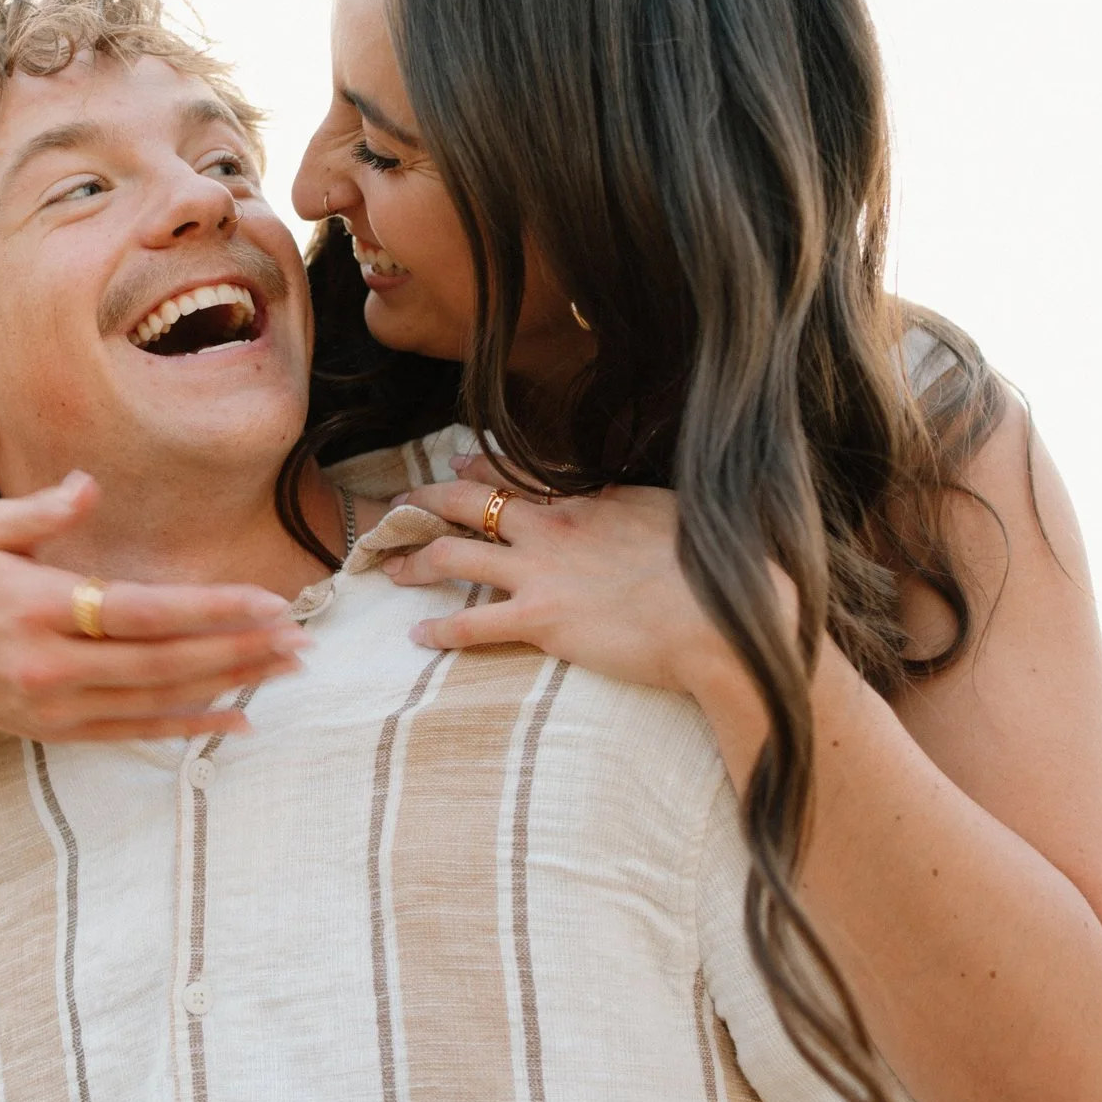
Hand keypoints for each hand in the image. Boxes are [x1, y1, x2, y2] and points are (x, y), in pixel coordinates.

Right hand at [0, 472, 310, 742]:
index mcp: (36, 608)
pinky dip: (191, 727)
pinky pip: (137, 734)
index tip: (265, 600)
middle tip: (298, 637)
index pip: (139, 611)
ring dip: (230, 684)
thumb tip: (89, 485)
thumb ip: (40, 513)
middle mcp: (49, 665)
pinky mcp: (61, 732)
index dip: (208, 607)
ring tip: (286, 666)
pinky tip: (241, 718)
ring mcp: (56, 707)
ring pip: (158, 701)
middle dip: (238, 649)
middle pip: (161, 663)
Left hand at [382, 454, 766, 709]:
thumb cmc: (703, 568)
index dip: (476, 469)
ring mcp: (539, 574)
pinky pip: (473, 626)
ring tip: (388, 568)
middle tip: (396, 509)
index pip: (514, 476)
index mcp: (582, 502)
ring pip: (454, 556)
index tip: (451, 466)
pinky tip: (418, 635)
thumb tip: (612, 497)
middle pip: (468, 504)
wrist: (712, 616)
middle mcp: (550, 529)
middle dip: (425, 503)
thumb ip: (626, 505)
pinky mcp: (539, 621)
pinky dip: (440, 631)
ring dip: (415, 561)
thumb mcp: (664, 516)